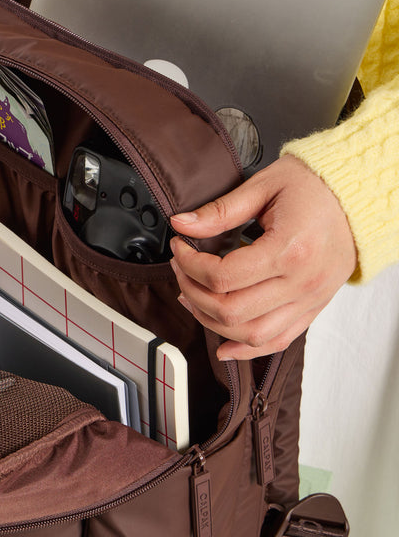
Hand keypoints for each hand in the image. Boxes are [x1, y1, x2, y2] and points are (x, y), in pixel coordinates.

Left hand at [168, 155, 356, 360]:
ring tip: (194, 299)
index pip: (223, 276)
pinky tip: (223, 346)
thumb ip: (221, 211)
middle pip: (231, 311)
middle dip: (194, 293)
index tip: (180, 247)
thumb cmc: (315, 187)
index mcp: (289, 250)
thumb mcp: (264, 186)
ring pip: (251, 334)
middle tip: (182, 270)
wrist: (356, 198)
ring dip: (212, 322)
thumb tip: (182, 224)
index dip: (190, 265)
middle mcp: (302, 282)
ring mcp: (310, 300)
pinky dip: (246, 350)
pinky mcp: (313, 308)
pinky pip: (278, 341)